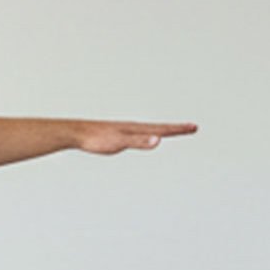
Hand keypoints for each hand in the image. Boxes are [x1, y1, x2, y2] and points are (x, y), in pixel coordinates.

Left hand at [77, 120, 196, 154]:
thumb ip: (139, 141)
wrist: (75, 133)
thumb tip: (158, 140)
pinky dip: (145, 135)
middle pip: (159, 128)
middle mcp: (132, 127)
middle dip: (176, 129)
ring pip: (147, 131)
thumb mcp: (120, 142)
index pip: (162, 129)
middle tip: (191, 127)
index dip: (178, 129)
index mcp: (136, 129)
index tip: (194, 127)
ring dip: (162, 131)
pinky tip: (141, 137)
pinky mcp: (115, 135)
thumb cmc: (95, 138)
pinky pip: (135, 134)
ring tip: (170, 131)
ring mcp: (124, 130)